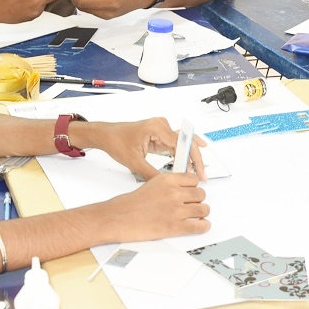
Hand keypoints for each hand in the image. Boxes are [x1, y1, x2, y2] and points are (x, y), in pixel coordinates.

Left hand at [77, 118, 206, 180]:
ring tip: (199, 171)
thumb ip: (152, 173)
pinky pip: (176, 143)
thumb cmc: (117, 142)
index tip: (196, 172)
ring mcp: (161, 129)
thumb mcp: (134, 162)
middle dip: (195, 159)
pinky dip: (183, 153)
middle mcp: (161, 125)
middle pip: (185, 142)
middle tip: (202, 174)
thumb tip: (166, 184)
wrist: (107, 136)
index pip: (181, 144)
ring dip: (190, 156)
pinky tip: (194, 158)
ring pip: (183, 143)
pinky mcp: (159, 134)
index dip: (191, 159)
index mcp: (156, 127)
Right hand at [98, 172, 210, 241]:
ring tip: (197, 215)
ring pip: (203, 209)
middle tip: (194, 204)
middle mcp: (174, 193)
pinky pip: (199, 226)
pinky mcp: (175, 227)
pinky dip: (203, 226)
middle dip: (198, 200)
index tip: (193, 191)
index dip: (194, 186)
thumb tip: (183, 189)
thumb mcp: (151, 183)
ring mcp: (176, 210)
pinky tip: (200, 225)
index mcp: (168, 180)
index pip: (194, 179)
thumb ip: (168, 185)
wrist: (118, 218)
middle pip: (201, 194)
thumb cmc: (131, 204)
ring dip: (202, 213)